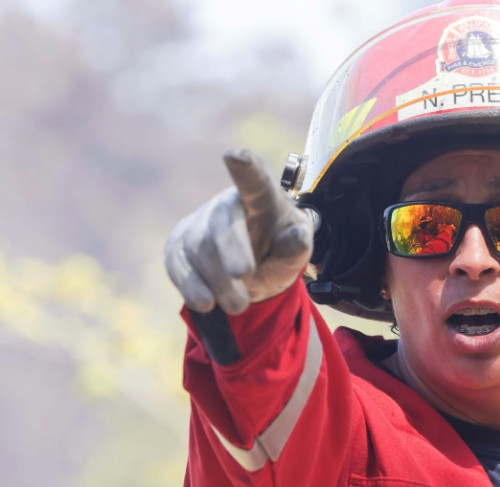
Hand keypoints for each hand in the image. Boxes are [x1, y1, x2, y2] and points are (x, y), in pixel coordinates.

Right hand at [165, 149, 312, 314]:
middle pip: (222, 223)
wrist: (252, 274)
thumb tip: (298, 238)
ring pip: (199, 248)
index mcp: (262, 199)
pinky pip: (178, 265)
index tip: (234, 155)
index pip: (254, 181)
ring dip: (218, 281)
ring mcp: (198, 225)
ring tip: (239, 304)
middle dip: (231, 252)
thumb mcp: (295, 253)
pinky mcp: (178, 248)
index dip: (245, 168)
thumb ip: (296, 247)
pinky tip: (207, 303)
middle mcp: (226, 205)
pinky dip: (192, 287)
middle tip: (244, 274)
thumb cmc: (278, 252)